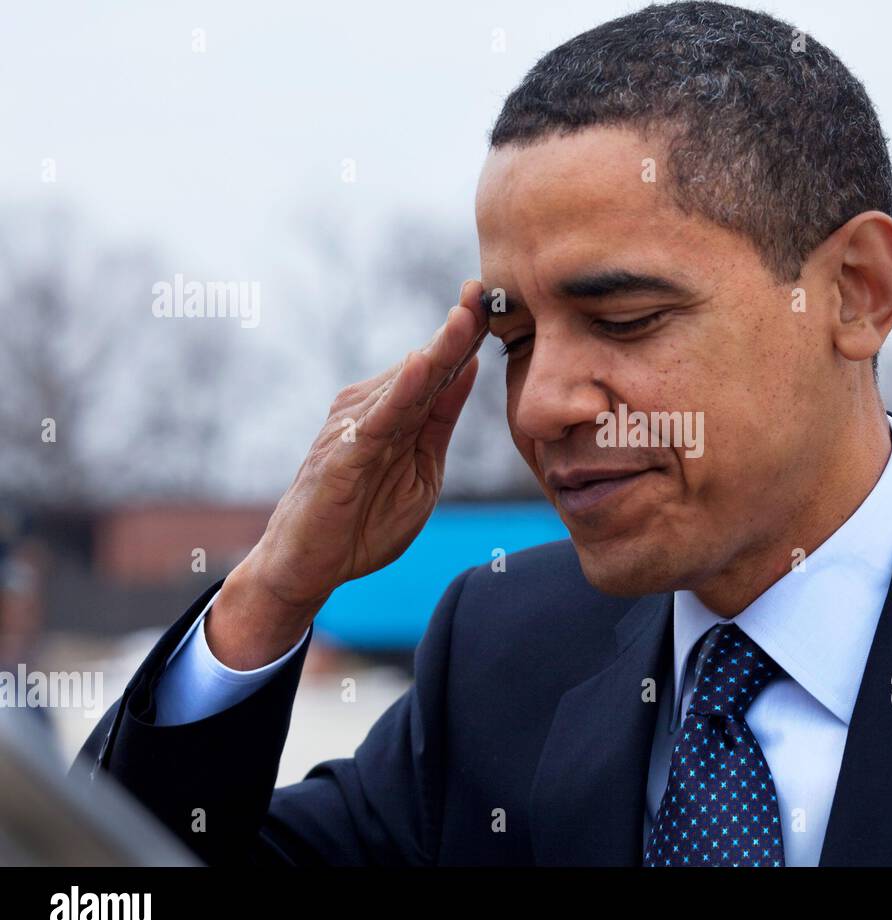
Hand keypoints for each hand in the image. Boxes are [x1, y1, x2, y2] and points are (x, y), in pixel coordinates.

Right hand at [206, 279, 488, 668]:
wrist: (307, 568)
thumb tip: (468, 366)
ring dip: (436, 349)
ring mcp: (355, 430)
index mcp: (398, 415)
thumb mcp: (422, 468)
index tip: (495, 298)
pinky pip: (376, 421)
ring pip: (404, 383)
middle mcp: (373, 410)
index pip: (439, 368)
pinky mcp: (340, 457)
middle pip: (424, 365)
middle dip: (456, 329)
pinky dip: (400, 392)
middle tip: (483, 289)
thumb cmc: (361, 522)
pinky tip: (423, 366)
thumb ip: (440, 418)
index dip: (466, 334)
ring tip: (466, 315)